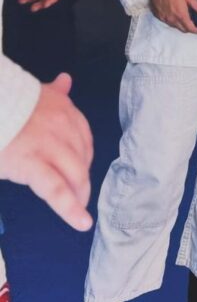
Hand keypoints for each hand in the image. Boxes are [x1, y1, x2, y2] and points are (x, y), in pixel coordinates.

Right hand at [0, 73, 92, 230]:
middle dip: (81, 178)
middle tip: (79, 193)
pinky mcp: (32, 165)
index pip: (84, 138)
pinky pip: (56, 190)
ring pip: (74, 175)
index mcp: (65, 109)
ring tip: (80, 210)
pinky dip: (70, 209)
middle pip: (82, 158)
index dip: (84, 157)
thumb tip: (66, 80)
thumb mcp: (35, 92)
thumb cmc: (6, 104)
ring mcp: (49, 146)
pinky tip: (81, 221)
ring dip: (79, 195)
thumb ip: (55, 91)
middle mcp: (63, 126)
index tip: (81, 169)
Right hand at [148, 0, 196, 33]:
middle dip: (189, 28)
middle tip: (194, 22)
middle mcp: (172, 19)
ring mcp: (164, 18)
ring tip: (184, 15)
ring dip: (180, 24)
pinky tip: (174, 13)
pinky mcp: (158, 15)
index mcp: (181, 15)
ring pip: (174, 26)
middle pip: (182, 29)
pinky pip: (166, 21)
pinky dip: (172, 20)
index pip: (190, 29)